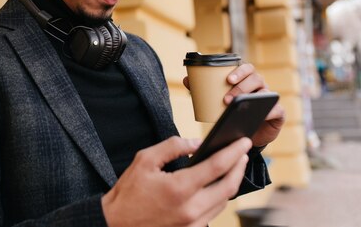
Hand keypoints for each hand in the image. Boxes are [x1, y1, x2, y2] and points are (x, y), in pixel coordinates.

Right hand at [102, 136, 251, 226]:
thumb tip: (196, 143)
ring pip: (224, 202)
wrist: (116, 224)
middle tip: (243, 153)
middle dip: (239, 168)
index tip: (244, 142)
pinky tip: (215, 186)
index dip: (234, 152)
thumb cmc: (128, 192)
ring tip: (232, 167)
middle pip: (229, 187)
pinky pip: (213, 214)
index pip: (217, 167)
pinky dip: (218, 198)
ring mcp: (193, 224)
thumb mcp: (145, 160)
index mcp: (180, 188)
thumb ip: (172, 147)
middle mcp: (191, 209)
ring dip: (231, 183)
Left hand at [184, 63, 284, 147]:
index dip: (239, 71)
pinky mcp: (278, 113)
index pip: (247, 68)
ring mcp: (270, 99)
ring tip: (236, 106)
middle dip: (241, 86)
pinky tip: (261, 114)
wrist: (249, 134)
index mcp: (247, 80)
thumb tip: (187, 80)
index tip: (227, 79)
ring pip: (266, 92)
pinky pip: (276, 109)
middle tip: (226, 98)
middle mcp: (261, 86)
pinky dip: (269, 111)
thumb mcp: (219, 101)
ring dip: (251, 98)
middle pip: (256, 78)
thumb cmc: (233, 113)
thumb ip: (204, 90)